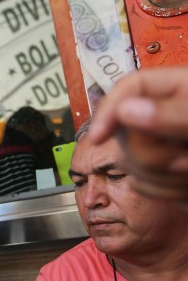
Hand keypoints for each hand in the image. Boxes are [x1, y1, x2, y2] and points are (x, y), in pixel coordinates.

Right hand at [87, 66, 187, 200]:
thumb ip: (171, 112)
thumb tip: (128, 110)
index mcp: (179, 90)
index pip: (129, 88)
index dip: (109, 111)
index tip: (101, 136)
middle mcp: (167, 118)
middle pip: (125, 133)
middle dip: (151, 155)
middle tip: (185, 158)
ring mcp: (167, 147)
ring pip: (132, 164)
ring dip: (163, 177)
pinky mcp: (167, 173)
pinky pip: (146, 186)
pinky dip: (167, 191)